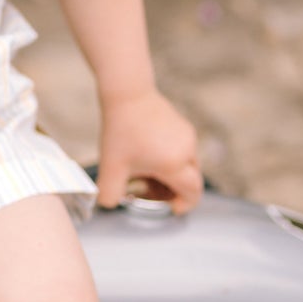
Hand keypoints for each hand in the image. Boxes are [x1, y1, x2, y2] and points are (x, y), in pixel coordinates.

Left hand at [95, 89, 201, 215]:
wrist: (127, 93)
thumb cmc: (121, 129)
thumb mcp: (110, 167)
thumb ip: (109, 194)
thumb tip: (110, 204)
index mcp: (174, 164)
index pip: (193, 192)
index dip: (185, 205)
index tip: (171, 208)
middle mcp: (186, 150)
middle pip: (190, 180)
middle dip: (174, 191)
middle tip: (152, 192)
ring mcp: (187, 136)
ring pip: (187, 165)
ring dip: (172, 175)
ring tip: (145, 172)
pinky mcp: (183, 125)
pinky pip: (183, 150)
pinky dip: (171, 159)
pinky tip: (148, 155)